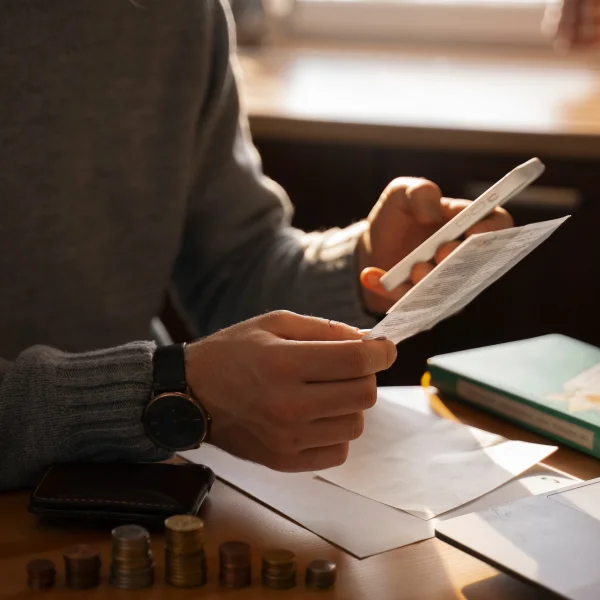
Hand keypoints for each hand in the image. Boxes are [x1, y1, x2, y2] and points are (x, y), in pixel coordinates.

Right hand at [185, 311, 395, 471]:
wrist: (191, 395)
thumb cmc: (233, 352)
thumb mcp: (274, 323)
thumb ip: (325, 330)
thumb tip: (370, 342)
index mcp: (284, 364)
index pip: (356, 362)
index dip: (381, 352)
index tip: (384, 348)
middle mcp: (288, 405)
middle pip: (364, 395)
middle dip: (366, 376)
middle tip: (349, 367)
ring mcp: (287, 439)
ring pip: (356, 424)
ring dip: (351, 405)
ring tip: (327, 392)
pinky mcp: (284, 461)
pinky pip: (338, 451)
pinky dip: (336, 431)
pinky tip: (316, 416)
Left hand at [356, 178, 512, 313]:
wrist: (371, 248)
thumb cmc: (397, 217)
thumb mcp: (401, 194)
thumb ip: (420, 192)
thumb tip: (433, 214)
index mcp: (468, 224)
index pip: (498, 225)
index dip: (493, 229)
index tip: (474, 231)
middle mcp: (465, 258)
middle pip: (478, 263)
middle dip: (461, 259)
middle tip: (441, 253)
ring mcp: (447, 284)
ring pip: (448, 289)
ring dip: (430, 281)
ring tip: (411, 270)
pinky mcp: (424, 304)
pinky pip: (412, 302)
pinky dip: (389, 290)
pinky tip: (370, 276)